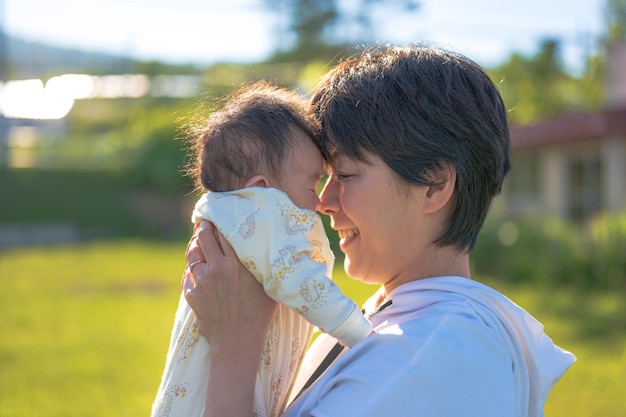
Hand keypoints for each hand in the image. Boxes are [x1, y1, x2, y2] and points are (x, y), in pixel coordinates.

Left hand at [183, 221, 277, 352]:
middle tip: (206, 222)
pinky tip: (200, 269)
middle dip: (204, 226)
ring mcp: (201, 280)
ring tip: (201, 242)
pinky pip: (188, 273)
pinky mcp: (190, 292)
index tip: (220, 215)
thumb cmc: (259, 314)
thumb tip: (268, 244)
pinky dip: (193, 268)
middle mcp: (216, 268)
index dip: (220, 221)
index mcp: (236, 263)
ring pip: (192, 252)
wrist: (236, 342)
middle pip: (203, 235)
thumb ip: (262, 263)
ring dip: (196, 244)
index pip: (223, 231)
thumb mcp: (267, 284)